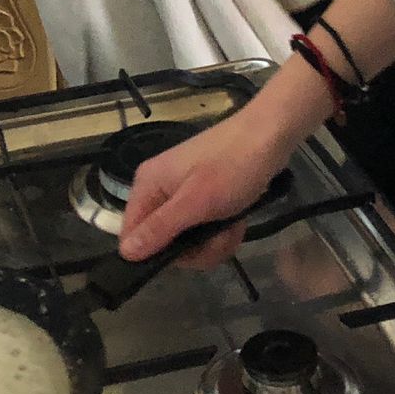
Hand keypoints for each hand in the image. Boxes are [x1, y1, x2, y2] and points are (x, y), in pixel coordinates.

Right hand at [118, 112, 287, 269]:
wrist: (269, 137)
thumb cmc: (231, 167)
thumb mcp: (195, 202)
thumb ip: (160, 228)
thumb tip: (125, 253)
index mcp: (148, 185)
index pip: (132, 235)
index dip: (153, 254)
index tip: (184, 256)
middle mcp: (160, 190)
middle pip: (162, 243)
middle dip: (196, 249)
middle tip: (218, 239)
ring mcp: (182, 195)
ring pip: (187, 241)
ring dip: (213, 243)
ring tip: (232, 228)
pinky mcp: (203, 199)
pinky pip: (203, 231)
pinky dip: (221, 233)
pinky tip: (237, 223)